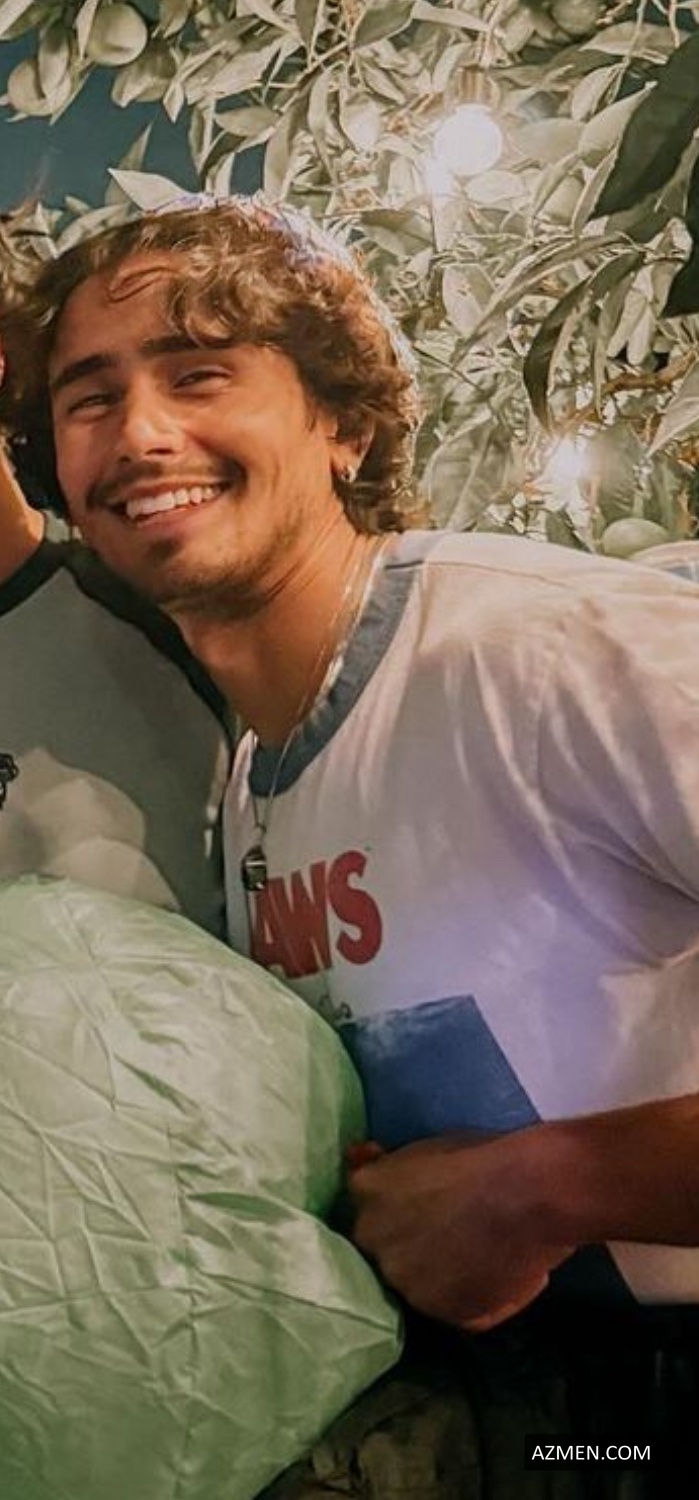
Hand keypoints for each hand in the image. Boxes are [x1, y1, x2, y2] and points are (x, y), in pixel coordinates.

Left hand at [347, 1131, 573, 1332]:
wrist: (529, 1192)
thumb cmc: (485, 1157)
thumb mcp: (426, 1149)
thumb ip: (392, 1166)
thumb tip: (362, 1155)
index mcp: (367, 1190)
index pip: (366, 1207)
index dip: (394, 1211)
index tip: (419, 1207)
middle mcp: (373, 1238)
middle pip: (383, 1247)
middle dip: (409, 1242)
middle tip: (450, 1230)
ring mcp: (403, 1280)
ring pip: (416, 1282)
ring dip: (439, 1273)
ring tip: (479, 1253)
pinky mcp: (438, 1312)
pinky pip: (451, 1308)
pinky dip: (471, 1296)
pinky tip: (496, 1272)